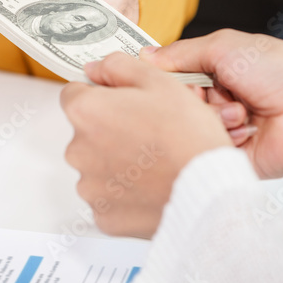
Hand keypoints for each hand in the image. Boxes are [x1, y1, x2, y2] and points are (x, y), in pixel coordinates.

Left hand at [61, 53, 230, 237]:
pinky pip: (110, 199)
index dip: (102, 95)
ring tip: (154, 163)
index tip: (124, 104)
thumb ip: (119, 66)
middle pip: (86, 133)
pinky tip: (151, 187)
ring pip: (98, 167)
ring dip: (118, 163)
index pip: (74, 94)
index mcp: (86, 112)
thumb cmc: (188, 136)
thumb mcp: (160, 82)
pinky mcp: (103, 216)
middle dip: (111, 131)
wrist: (208, 191)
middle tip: (149, 134)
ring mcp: (89, 186)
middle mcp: (77, 150)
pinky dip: (126, 194)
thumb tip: (94, 68)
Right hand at [144, 30, 282, 179]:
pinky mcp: (227, 153)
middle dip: (194, 94)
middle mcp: (218, 97)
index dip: (165, 75)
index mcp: (217, 68)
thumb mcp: (226, 47)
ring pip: (189, 124)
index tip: (156, 75)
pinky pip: (204, 146)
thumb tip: (146, 56)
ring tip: (242, 110)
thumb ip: (181, 52)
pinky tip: (246, 128)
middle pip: (176, 100)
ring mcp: (223, 126)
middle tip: (212, 89)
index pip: (172, 72)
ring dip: (214, 115)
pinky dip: (224, 135)